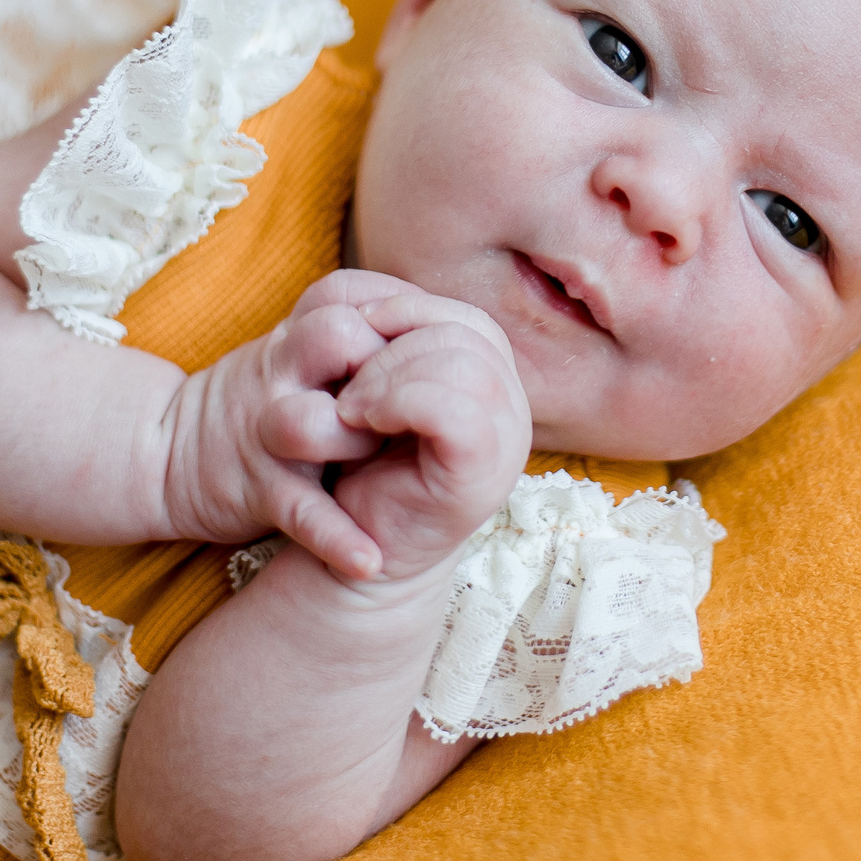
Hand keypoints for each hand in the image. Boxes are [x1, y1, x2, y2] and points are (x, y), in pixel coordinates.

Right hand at [158, 271, 415, 578]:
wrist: (165, 449)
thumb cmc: (262, 398)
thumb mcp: (297, 348)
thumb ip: (361, 330)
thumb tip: (449, 328)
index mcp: (295, 335)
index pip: (351, 294)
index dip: (398, 315)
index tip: (430, 343)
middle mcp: (279, 372)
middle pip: (337, 334)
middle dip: (385, 364)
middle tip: (408, 395)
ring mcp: (265, 428)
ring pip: (310, 421)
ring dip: (356, 441)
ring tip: (381, 453)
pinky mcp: (256, 488)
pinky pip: (299, 510)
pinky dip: (336, 538)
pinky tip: (370, 560)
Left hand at [327, 290, 532, 581]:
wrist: (359, 557)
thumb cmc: (368, 470)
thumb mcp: (387, 393)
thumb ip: (403, 349)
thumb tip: (378, 303)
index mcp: (497, 388)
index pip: (468, 318)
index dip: (408, 311)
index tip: (357, 336)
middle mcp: (513, 414)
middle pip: (469, 333)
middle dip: (395, 344)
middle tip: (347, 385)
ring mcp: (505, 447)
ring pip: (465, 364)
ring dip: (390, 374)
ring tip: (352, 408)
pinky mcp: (481, 478)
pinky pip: (454, 409)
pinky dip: (400, 401)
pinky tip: (366, 421)